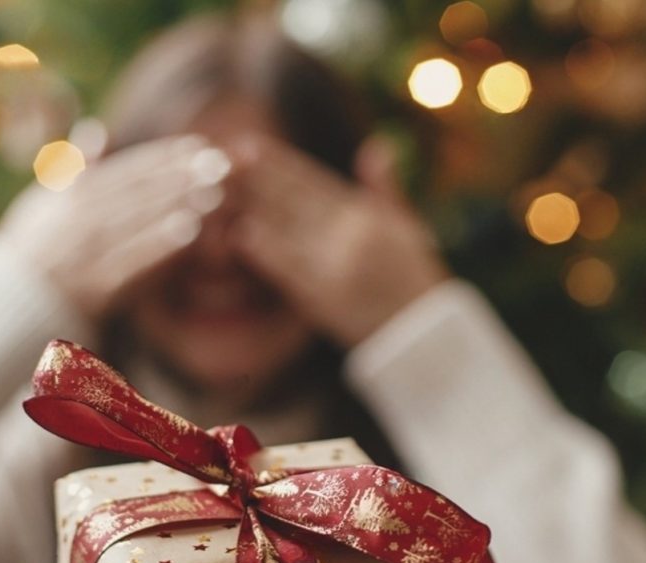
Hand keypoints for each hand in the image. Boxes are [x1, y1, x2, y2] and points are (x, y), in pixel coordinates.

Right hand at [0, 135, 230, 318]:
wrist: (9, 301)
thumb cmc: (34, 247)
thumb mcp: (47, 200)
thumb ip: (76, 166)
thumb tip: (96, 126)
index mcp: (74, 195)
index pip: (128, 170)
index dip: (165, 156)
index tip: (200, 146)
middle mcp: (81, 219)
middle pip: (140, 191)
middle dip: (182, 176)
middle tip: (221, 164)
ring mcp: (88, 251)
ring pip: (139, 221)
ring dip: (178, 203)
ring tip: (215, 192)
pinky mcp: (94, 284)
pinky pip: (131, 259)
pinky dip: (159, 243)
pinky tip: (190, 231)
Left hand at [228, 134, 448, 346]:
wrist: (422, 334)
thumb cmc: (413, 279)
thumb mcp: (407, 228)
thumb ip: (386, 188)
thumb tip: (376, 146)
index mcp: (368, 215)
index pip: (315, 181)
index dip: (280, 163)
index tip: (250, 146)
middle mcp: (350, 234)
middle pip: (294, 199)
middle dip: (259, 177)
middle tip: (226, 157)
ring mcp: (335, 265)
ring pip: (286, 228)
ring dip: (254, 208)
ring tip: (224, 190)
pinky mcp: (324, 297)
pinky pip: (289, 269)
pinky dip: (266, 250)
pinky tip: (242, 234)